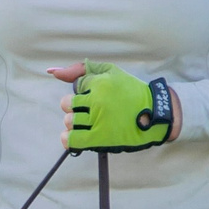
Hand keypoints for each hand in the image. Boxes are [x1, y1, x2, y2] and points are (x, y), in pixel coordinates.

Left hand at [49, 61, 174, 151]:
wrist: (156, 113)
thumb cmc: (132, 92)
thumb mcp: (110, 71)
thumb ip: (80, 69)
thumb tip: (51, 72)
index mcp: (100, 83)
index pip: (77, 85)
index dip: (84, 91)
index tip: (96, 95)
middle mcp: (97, 100)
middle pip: (67, 104)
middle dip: (76, 107)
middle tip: (91, 111)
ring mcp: (98, 120)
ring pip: (70, 121)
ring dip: (76, 122)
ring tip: (90, 123)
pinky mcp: (101, 138)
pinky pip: (73, 139)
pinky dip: (69, 138)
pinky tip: (76, 135)